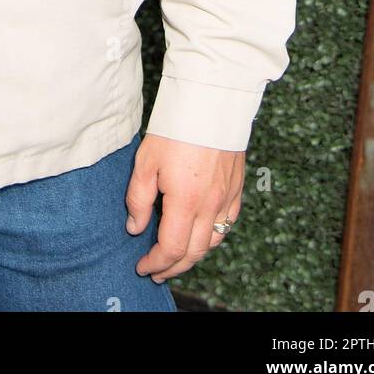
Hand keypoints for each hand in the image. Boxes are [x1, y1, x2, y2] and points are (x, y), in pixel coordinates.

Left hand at [125, 133, 244, 282]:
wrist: (211, 102)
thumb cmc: (175, 128)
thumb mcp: (146, 161)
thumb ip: (139, 199)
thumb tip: (136, 228)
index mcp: (185, 201)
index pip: (172, 248)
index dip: (156, 263)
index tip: (143, 267)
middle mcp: (210, 205)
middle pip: (194, 252)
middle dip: (174, 267)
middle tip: (157, 271)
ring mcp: (227, 198)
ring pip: (213, 241)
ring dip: (194, 255)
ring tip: (176, 258)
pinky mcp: (236, 188)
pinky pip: (227, 224)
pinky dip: (214, 237)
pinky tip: (202, 235)